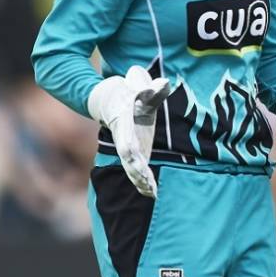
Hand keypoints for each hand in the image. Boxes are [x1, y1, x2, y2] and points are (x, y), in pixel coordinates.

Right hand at [87, 67, 172, 197]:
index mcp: (124, 127)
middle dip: (136, 174)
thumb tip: (164, 82)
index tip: (138, 164)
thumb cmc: (128, 93)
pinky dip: (143, 181)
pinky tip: (152, 193)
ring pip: (132, 168)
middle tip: (148, 186)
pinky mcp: (135, 151)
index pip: (126, 143)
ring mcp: (128, 147)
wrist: (112, 99)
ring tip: (151, 193)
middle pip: (128, 160)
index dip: (131, 154)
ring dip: (140, 181)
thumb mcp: (140, 88)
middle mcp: (124, 140)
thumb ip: (152, 88)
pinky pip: (137, 169)